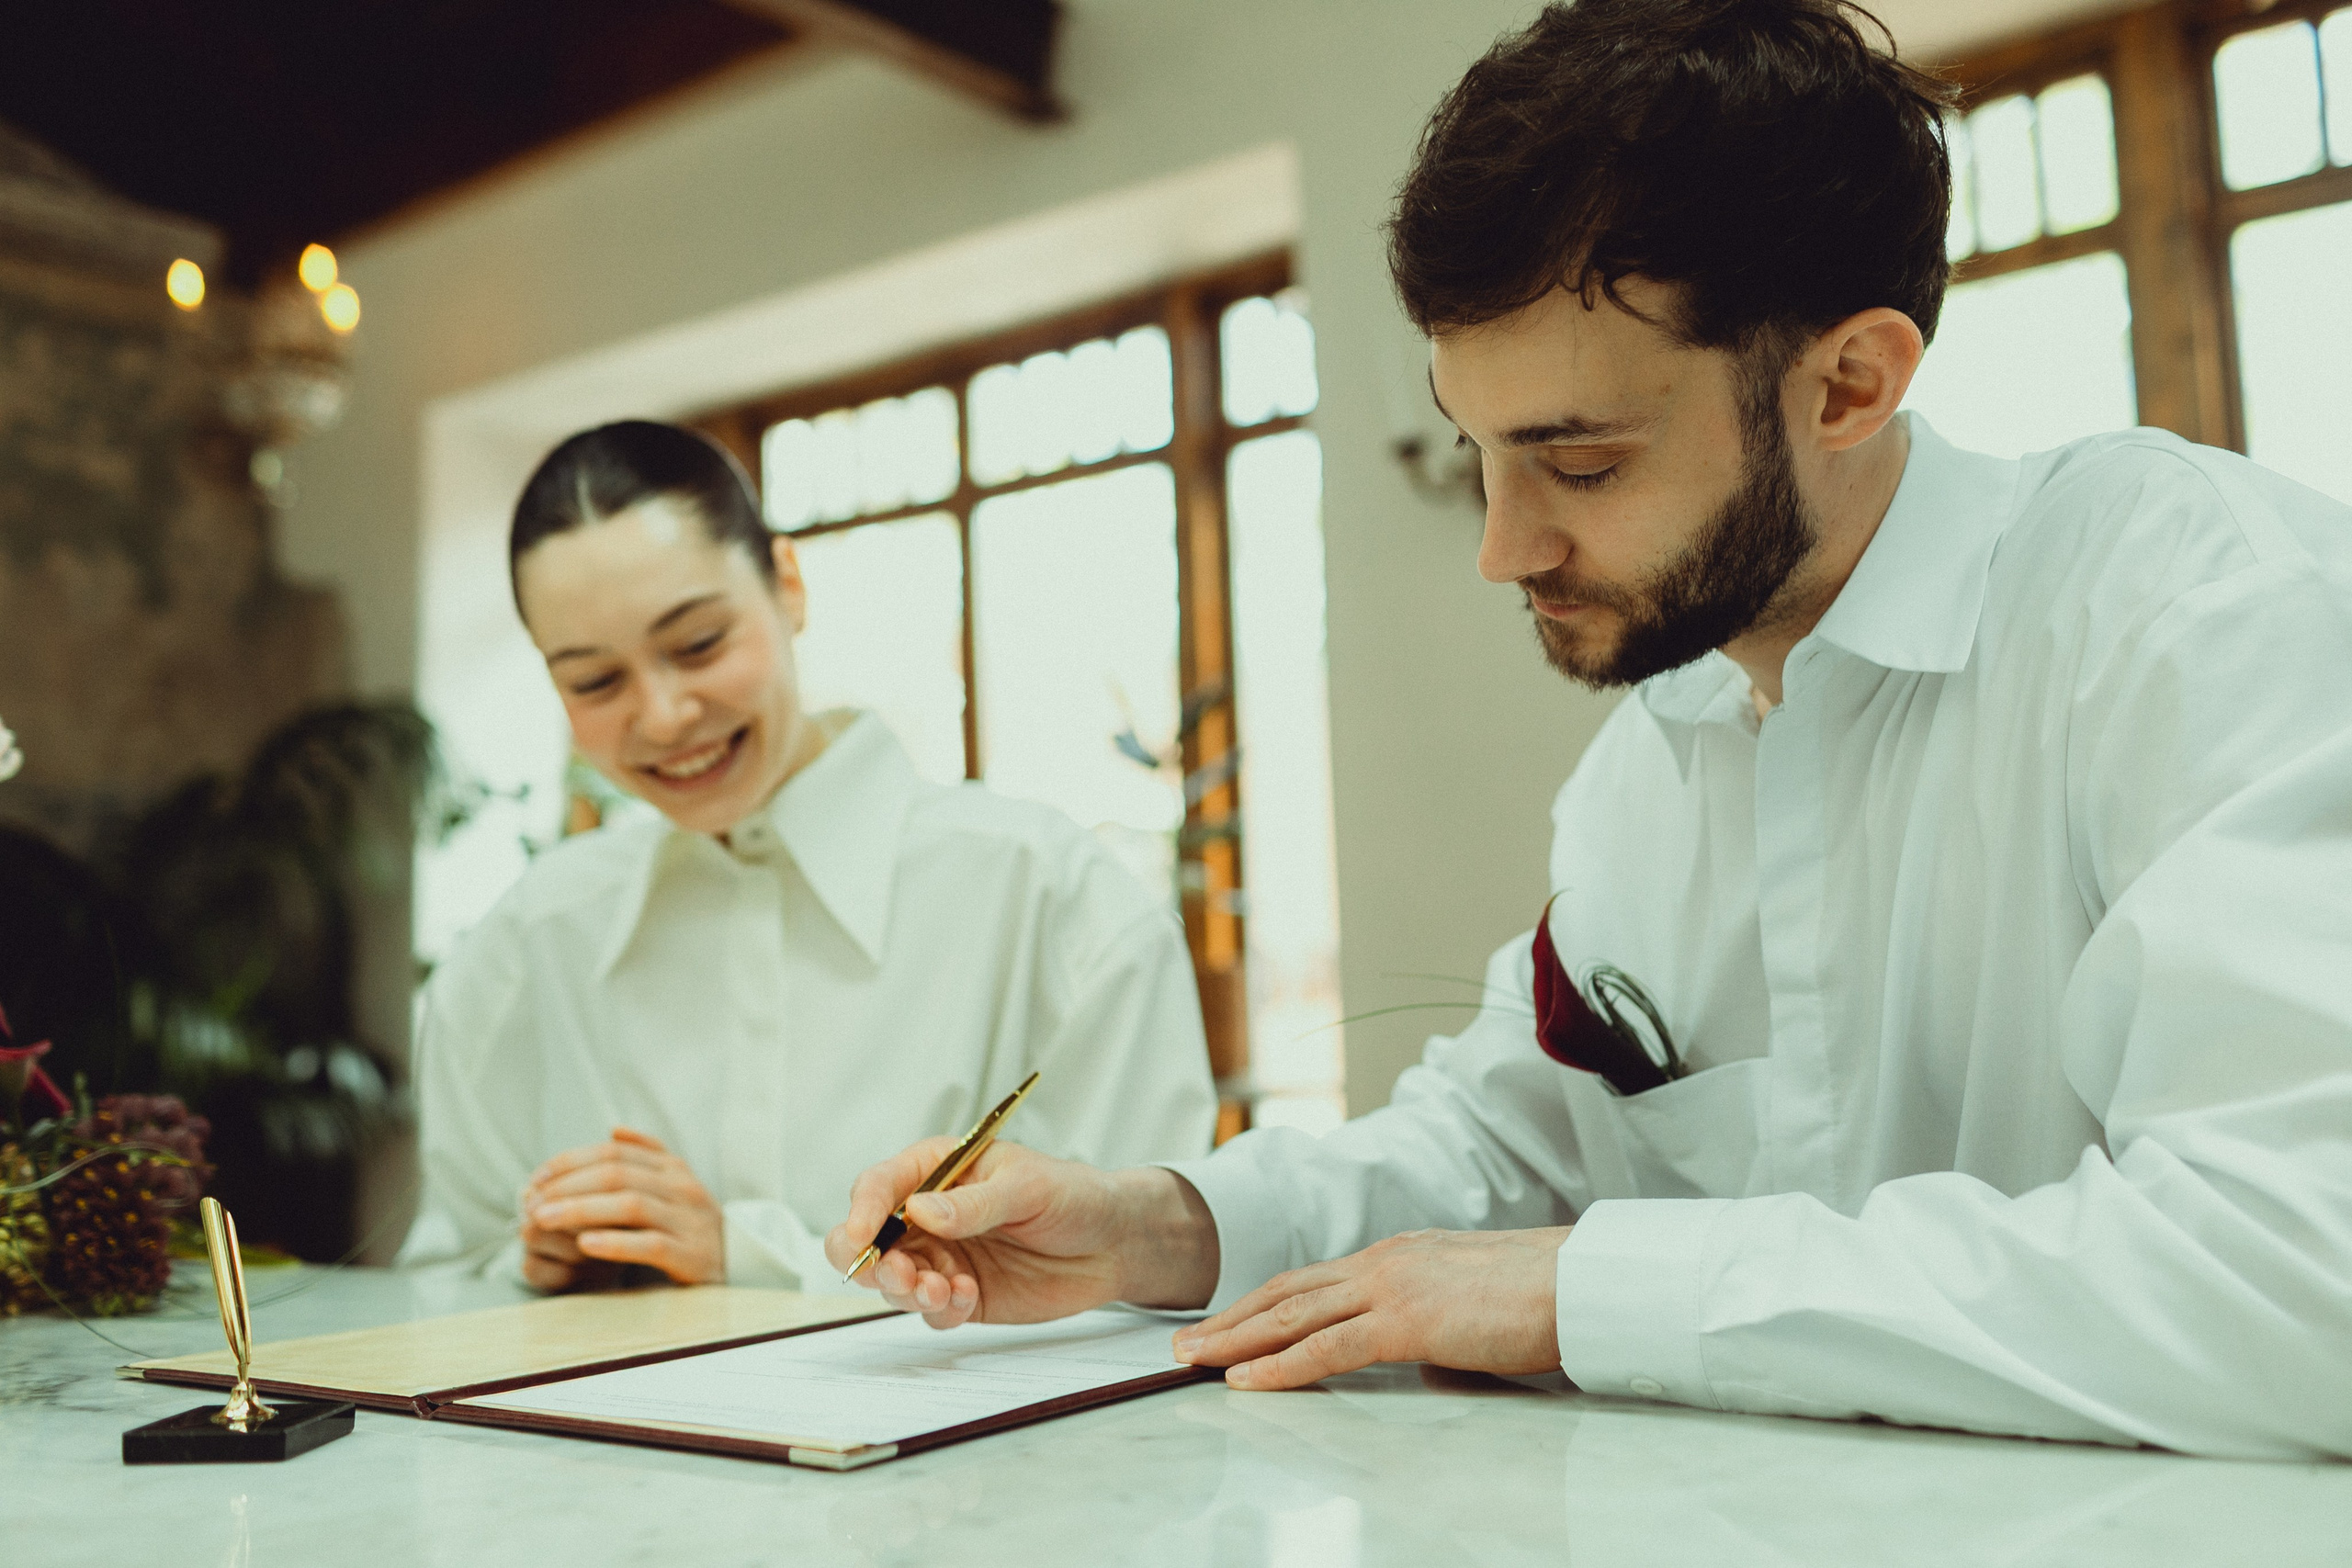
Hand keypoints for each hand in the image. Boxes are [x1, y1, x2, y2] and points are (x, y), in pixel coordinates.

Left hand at [520, 1127, 724, 1288]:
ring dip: (581, 1210)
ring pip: (630, 1205)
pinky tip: (585, 1245)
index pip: (614, 1152)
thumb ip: (647, 1155)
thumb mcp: (675, 1185)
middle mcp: (682, 1188)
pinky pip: (650, 1244)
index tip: (535, 1178)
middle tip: (530, 1202)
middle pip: (617, 1174)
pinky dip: (615, 1242)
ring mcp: (689, 1221)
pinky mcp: (691, 1256)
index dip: (570, 1161)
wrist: (740, 1265)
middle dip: (567, 1186)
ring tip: (544, 1220)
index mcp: (672, 1168)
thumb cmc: (692, 1225)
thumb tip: (613, 1129)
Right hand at [822, 1139, 1217, 1328]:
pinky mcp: (960, 1295)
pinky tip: (968, 1298)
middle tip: (899, 1275)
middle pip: (867, 1240)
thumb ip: (974, 1203)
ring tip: (941, 1291)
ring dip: (906, 1290)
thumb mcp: (1028, 1188)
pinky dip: (939, 1310)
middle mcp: (928, 1215)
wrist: (1112, 1244)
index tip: (861, 1238)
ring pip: (893, 1280)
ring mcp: (942, 1257)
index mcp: (937, 1170)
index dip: (862, 1211)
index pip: (879, 1186)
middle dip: (871, 1261)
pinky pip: (929, 1310)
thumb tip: (920, 1211)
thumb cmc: (1072, 1196)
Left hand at [1170, 1227, 1569, 1389]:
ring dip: (1236, 1340)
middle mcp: (1385, 1261)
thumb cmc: (1545, 1294)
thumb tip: (1427, 1357)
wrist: (1583, 1280)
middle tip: (1186, 1341)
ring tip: (1194, 1360)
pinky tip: (1247, 1381)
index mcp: (1400, 1254)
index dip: (1266, 1301)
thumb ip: (1437, 1322)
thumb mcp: (1473, 1302)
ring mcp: (1392, 1286)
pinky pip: (1328, 1347)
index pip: (1315, 1279)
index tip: (1229, 1320)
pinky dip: (1280, 1366)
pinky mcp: (1407, 1321)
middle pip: (1288, 1291)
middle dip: (1232, 1318)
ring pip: (1293, 1315)